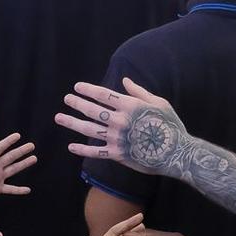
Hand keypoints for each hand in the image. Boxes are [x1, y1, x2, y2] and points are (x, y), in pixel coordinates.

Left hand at [0, 133, 36, 197]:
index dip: (7, 143)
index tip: (17, 135)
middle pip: (10, 157)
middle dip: (20, 152)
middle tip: (32, 145)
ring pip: (13, 169)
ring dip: (23, 165)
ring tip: (34, 158)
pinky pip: (10, 188)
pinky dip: (18, 190)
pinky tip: (28, 190)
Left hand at [57, 77, 186, 174]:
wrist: (176, 152)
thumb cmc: (170, 125)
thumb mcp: (159, 103)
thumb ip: (139, 91)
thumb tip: (124, 80)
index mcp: (129, 105)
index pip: (103, 95)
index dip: (88, 90)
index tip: (77, 87)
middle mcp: (119, 121)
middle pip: (92, 110)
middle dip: (77, 103)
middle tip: (67, 99)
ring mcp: (116, 138)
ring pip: (89, 129)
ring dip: (72, 123)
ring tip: (59, 118)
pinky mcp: (117, 154)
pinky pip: (96, 152)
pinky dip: (82, 150)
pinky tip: (71, 146)